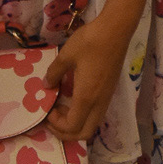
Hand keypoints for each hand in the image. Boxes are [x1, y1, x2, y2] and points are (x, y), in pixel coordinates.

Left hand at [42, 16, 129, 142]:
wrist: (115, 30)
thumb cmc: (90, 41)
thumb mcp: (66, 55)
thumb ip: (54, 73)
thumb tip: (46, 86)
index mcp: (86, 97)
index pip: (72, 127)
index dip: (57, 125)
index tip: (48, 111)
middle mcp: (99, 102)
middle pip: (84, 133)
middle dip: (66, 132)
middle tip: (53, 118)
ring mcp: (106, 98)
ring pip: (92, 125)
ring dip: (76, 124)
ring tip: (62, 109)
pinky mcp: (110, 91)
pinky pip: (96, 114)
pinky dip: (83, 115)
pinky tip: (73, 99)